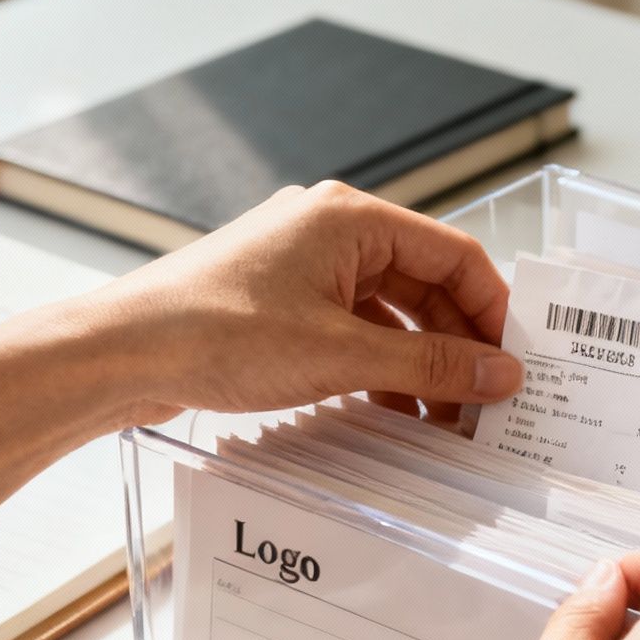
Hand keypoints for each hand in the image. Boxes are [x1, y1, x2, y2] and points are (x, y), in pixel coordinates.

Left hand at [55, 180, 523, 424]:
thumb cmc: (215, 333)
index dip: (494, 310)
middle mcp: (330, 231)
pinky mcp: (280, 303)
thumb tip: (499, 373)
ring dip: (420, 364)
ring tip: (446, 420)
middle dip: (459, 345)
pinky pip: (352, 330)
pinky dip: (380, 368)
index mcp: (351, 218)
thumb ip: (430, 366)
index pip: (455, 255)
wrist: (123, 353)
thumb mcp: (341, 355)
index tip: (516, 363)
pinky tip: (395, 412)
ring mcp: (302, 266)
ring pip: (390, 313)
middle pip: (425, 285)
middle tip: (487, 402)